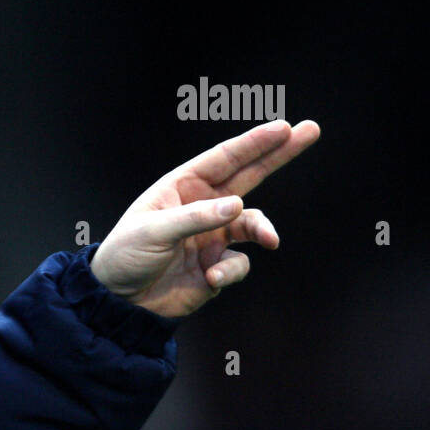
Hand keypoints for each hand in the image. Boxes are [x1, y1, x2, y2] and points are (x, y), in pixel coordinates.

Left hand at [90, 119, 320, 317]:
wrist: (118, 302)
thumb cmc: (124, 256)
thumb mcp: (152, 232)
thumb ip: (195, 219)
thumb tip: (238, 206)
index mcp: (181, 188)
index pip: (222, 159)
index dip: (253, 143)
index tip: (283, 127)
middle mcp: (201, 207)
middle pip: (248, 175)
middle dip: (279, 155)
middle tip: (310, 130)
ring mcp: (211, 236)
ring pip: (253, 223)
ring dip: (264, 229)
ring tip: (270, 239)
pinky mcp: (217, 266)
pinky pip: (239, 264)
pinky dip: (231, 271)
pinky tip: (210, 279)